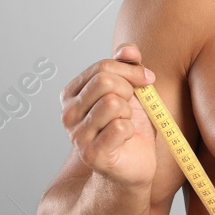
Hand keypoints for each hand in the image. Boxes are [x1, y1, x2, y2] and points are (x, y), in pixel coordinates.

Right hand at [61, 42, 157, 182]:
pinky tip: (125, 139)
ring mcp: (76, 134)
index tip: (147, 79)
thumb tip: (128, 50)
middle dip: (129, 91)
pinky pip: (120, 127)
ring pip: (113, 103)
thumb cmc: (130, 128)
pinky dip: (131, 131)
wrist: (134, 164)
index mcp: (72, 94)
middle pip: (105, 82)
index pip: (102, 66)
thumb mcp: (131, 91)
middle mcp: (68, 113)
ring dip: (129, 113)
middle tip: (132, 107)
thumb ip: (127, 66)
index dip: (131, 70)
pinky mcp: (91, 153)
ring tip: (126, 124)